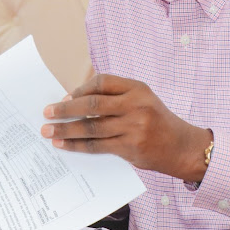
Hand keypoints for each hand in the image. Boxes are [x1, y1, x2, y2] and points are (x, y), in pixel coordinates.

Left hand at [41, 74, 212, 181]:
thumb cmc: (157, 121)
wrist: (182, 147)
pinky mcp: (131, 147)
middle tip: (46, 113)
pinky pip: (98, 146)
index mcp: (138, 88)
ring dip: (66, 130)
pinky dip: (77, 146)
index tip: (64, 97)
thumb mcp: (142, 100)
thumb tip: (74, 103)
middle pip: (92, 104)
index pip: (102, 82)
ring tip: (48, 132)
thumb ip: (115, 98)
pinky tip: (64, 146)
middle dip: (65, 109)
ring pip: (92, 127)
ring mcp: (134, 127)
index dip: (80, 89)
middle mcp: (136, 105)